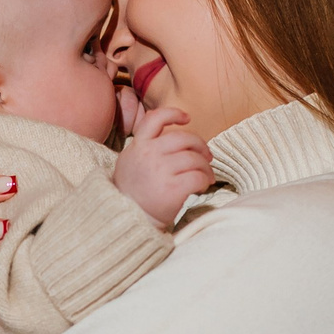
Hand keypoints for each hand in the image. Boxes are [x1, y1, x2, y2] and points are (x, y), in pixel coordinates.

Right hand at [111, 100, 208, 226]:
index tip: (186, 118)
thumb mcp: (129, 162)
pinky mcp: (173, 189)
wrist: (127, 220)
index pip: (156, 119)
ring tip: (207, 176)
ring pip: (196, 159)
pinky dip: (205, 181)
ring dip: (206, 167)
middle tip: (206, 157)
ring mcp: (161, 171)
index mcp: (138, 146)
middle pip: (185, 138)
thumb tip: (174, 141)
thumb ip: (145, 147)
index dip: (174, 114)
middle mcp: (149, 154)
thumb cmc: (132, 192)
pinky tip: (203, 186)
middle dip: (201, 146)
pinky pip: (199, 177)